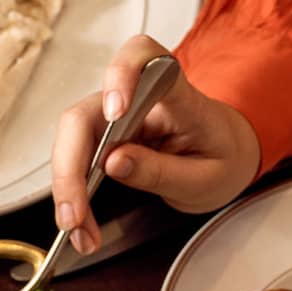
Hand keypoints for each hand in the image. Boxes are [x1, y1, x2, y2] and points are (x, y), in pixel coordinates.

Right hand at [52, 33, 260, 253]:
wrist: (225, 155)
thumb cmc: (221, 155)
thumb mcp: (205, 177)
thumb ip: (161, 170)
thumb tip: (112, 163)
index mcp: (177, 94)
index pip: (145, 58)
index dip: (122, 75)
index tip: (114, 112)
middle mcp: (136, 98)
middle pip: (84, 115)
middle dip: (71, 168)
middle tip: (75, 215)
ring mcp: (113, 118)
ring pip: (70, 142)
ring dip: (67, 190)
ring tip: (79, 232)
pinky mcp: (101, 137)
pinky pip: (74, 161)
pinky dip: (72, 197)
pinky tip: (80, 225)